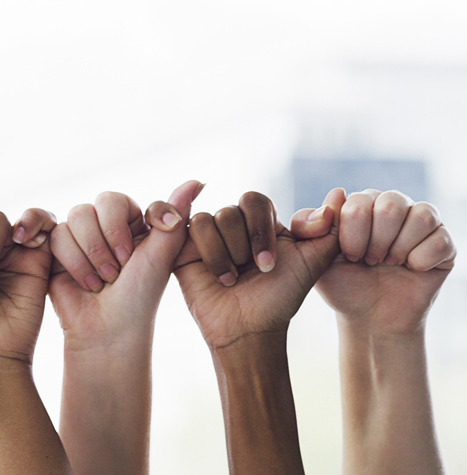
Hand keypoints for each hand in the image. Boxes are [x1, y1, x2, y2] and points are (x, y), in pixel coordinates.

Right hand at [49, 180, 202, 349]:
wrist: (109, 330)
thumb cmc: (140, 297)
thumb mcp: (161, 255)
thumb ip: (175, 215)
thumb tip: (198, 181)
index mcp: (131, 222)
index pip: (117, 200)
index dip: (121, 227)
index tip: (132, 257)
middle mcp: (104, 225)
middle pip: (94, 206)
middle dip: (105, 243)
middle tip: (117, 272)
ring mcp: (79, 237)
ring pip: (75, 219)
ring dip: (91, 255)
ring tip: (102, 282)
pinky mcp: (57, 251)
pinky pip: (57, 236)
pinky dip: (74, 263)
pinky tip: (85, 284)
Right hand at [174, 188, 346, 347]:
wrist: (250, 329)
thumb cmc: (280, 298)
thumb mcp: (313, 263)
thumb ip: (329, 230)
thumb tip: (338, 194)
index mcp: (260, 223)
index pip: (255, 201)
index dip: (261, 229)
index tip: (270, 264)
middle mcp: (232, 225)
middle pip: (233, 210)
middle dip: (245, 245)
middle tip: (253, 272)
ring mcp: (208, 236)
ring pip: (212, 219)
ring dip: (227, 253)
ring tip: (234, 278)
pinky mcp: (185, 247)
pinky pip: (193, 227)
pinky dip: (211, 254)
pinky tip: (220, 276)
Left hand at [303, 189, 454, 334]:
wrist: (370, 317)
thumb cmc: (342, 284)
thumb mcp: (314, 257)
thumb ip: (310, 225)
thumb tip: (337, 192)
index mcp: (362, 204)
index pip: (359, 201)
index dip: (353, 235)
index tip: (350, 256)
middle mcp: (393, 207)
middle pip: (391, 204)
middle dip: (377, 241)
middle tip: (371, 261)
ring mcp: (421, 224)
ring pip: (422, 216)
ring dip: (400, 248)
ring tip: (390, 263)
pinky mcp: (444, 243)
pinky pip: (441, 240)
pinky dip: (422, 260)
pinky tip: (411, 269)